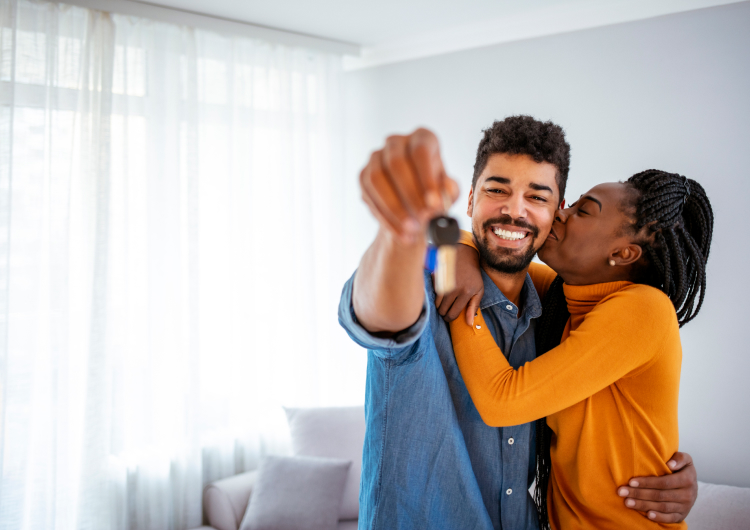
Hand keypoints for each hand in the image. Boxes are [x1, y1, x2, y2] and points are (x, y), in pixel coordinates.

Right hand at [359, 129, 458, 243]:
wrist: (414, 205)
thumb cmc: (434, 193)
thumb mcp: (448, 193)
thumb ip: (449, 191)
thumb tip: (445, 190)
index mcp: (422, 138)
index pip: (421, 151)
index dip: (427, 177)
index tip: (434, 203)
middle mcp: (396, 142)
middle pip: (397, 163)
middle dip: (410, 195)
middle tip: (423, 219)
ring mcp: (376, 158)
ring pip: (378, 180)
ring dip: (395, 208)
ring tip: (411, 230)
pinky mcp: (363, 176)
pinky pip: (369, 196)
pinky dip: (386, 218)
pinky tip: (400, 233)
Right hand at [434, 244, 483, 324]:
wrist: (465, 256)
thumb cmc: (473, 275)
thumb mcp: (479, 291)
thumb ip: (473, 307)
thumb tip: (469, 323)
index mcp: (465, 293)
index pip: (453, 314)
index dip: (450, 318)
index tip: (450, 317)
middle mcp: (453, 289)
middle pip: (442, 310)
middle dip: (444, 312)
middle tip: (446, 309)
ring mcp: (443, 283)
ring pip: (435, 303)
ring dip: (439, 305)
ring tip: (444, 302)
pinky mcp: (436, 278)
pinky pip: (432, 293)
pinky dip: (435, 296)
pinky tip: (440, 292)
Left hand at [617, 452, 697, 522]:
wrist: (693, 485)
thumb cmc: (682, 469)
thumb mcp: (685, 460)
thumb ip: (679, 458)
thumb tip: (670, 464)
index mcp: (687, 480)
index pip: (664, 482)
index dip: (647, 483)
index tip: (631, 482)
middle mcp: (687, 495)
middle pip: (660, 495)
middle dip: (639, 494)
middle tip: (622, 492)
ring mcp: (685, 507)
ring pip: (662, 507)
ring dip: (643, 505)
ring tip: (627, 502)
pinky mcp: (682, 515)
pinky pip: (670, 518)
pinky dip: (659, 517)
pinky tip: (647, 515)